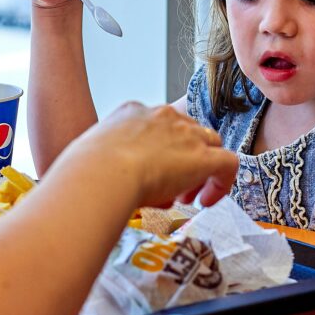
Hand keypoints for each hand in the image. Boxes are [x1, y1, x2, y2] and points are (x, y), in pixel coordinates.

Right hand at [69, 102, 238, 208]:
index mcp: (133, 112)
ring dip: (202, 170)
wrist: (102, 173)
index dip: (160, 151)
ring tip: (188, 197)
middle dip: (182, 159)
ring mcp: (186, 134)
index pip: (158, 125)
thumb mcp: (89, 156)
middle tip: (172, 188)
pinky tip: (206, 201)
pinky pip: (228, 164)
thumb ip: (101, 162)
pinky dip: (223, 182)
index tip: (152, 173)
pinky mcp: (203, 157)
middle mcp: (163, 116)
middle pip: (187, 132)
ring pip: (210, 144)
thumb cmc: (86, 170)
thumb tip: (95, 179)